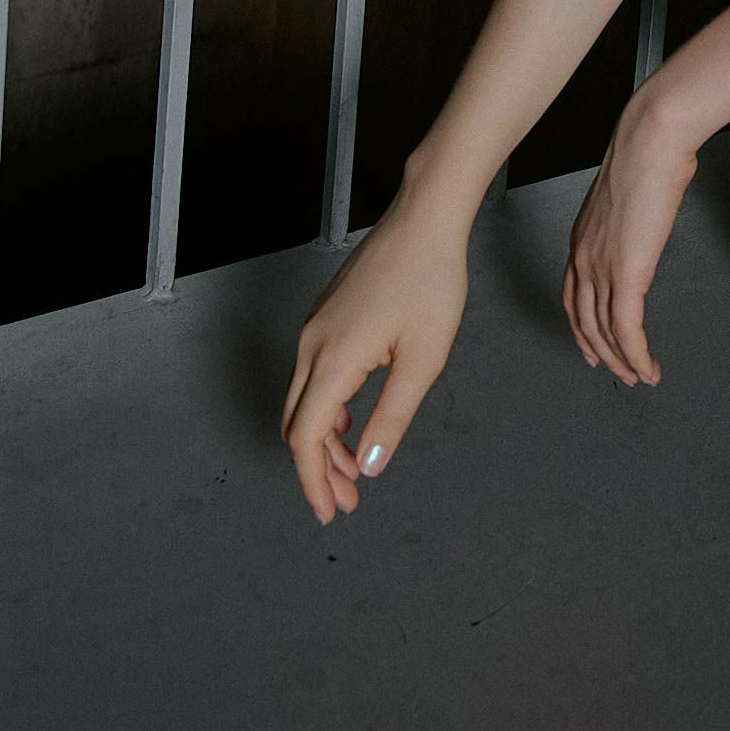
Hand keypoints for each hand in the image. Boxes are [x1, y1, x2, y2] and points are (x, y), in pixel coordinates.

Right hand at [279, 190, 469, 524]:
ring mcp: (316, 326)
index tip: (331, 512)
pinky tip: (353, 422)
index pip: (305, 438)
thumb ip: (392, 418)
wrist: (425, 218)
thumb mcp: (423, 359)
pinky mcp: (327, 314)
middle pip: (298, 424)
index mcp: (332, 360)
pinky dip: (327, 408)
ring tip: (355, 468)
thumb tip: (370, 467)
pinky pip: (313, 374)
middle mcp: (312, 344)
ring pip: (305, 399)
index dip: (314, 482)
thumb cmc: (431, 282)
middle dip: (319, 469)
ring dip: (325, 439)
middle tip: (348, 500)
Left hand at [562, 93, 700, 387]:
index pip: (571, 296)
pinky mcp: (627, 274)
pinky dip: (637, 355)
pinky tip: (649, 368)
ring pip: (605, 332)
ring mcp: (601, 267)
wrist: (651, 140)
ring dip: (622, 360)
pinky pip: (628, 329)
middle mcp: (583, 257)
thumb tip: (648, 214)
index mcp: (581, 238)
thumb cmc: (648, 153)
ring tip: (639, 377)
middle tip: (618, 372)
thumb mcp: (630, 191)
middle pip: (584, 321)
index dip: (581, 326)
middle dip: (600, 351)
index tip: (592, 346)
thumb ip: (631, 215)